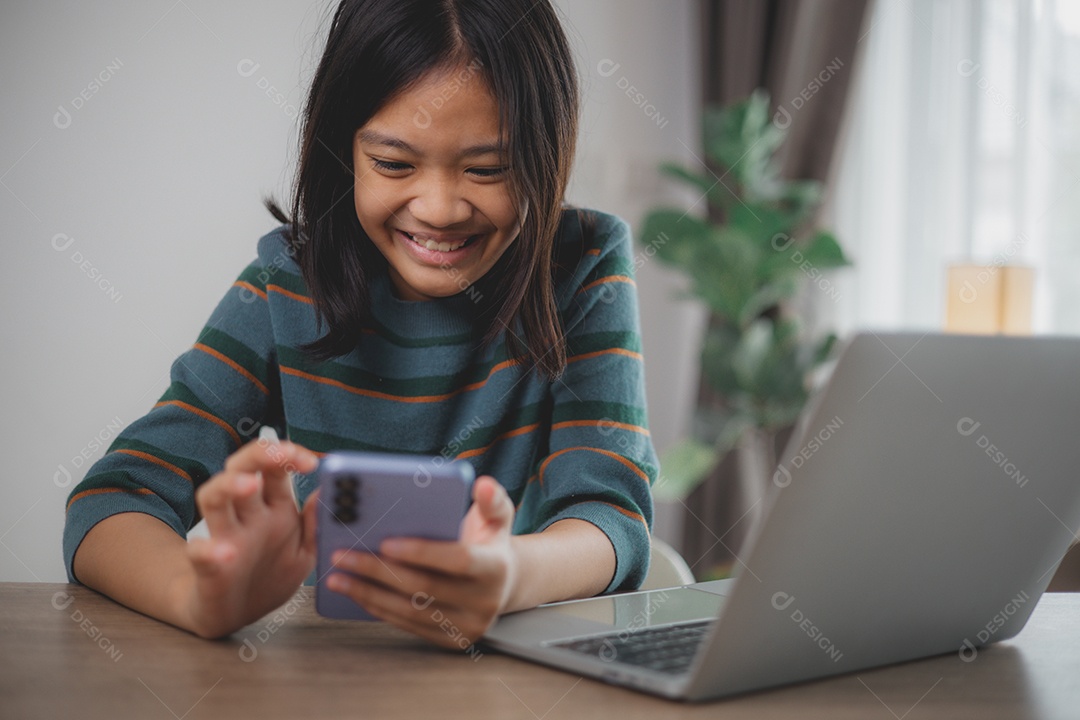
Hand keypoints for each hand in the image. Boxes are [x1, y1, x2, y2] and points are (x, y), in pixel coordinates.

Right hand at [181, 439, 320, 637]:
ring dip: (229, 486)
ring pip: (214, 499)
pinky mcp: (208, 567)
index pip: (276, 469)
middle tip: (280, 453)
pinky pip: (200, 553)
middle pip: (243, 470)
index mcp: (274, 508)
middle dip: (259, 455)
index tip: (311, 462)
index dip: (290, 456)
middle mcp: (247, 516)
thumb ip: (315, 524)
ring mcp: (224, 537)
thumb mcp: (304, 552)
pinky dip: (207, 550)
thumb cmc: (270, 576)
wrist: (236, 615)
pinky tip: (224, 552)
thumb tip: (326, 492)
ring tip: (249, 485)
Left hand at [326, 475, 515, 649]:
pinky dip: (378, 609)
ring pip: (410, 611)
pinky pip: (407, 625)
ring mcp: (467, 627)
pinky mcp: (449, 641)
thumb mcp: (497, 516)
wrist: (503, 585)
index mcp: (496, 568)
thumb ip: (492, 498)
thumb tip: (481, 484)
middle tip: (341, 555)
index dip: (422, 552)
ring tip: (336, 576)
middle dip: (378, 571)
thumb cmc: (489, 542)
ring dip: (368, 594)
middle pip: (425, 588)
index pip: (458, 561)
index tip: (385, 541)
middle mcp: (485, 602)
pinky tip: (354, 592)